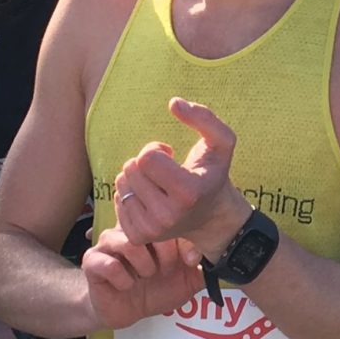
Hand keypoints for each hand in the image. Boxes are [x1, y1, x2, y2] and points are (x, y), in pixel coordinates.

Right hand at [81, 232, 204, 330]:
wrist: (125, 310)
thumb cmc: (156, 290)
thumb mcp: (186, 280)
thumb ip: (201, 266)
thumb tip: (211, 254)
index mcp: (152, 227)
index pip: (170, 218)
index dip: (184, 240)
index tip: (190, 261)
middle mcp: (129, 229)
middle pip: (150, 226)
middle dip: (165, 254)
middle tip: (166, 270)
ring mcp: (108, 243)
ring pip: (129, 243)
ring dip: (144, 265)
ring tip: (146, 276)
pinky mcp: (93, 262)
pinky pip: (109, 264)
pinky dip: (123, 278)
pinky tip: (128, 286)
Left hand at [110, 98, 246, 256]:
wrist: (211, 217)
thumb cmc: (212, 173)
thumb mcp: (222, 143)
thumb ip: (204, 117)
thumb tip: (174, 102)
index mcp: (187, 192)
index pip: (146, 158)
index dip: (155, 149)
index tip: (170, 155)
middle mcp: (168, 215)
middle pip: (131, 169)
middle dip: (145, 163)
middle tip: (164, 171)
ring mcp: (151, 229)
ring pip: (121, 183)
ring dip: (136, 177)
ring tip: (157, 184)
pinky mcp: (137, 236)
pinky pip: (118, 200)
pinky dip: (131, 194)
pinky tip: (150, 198)